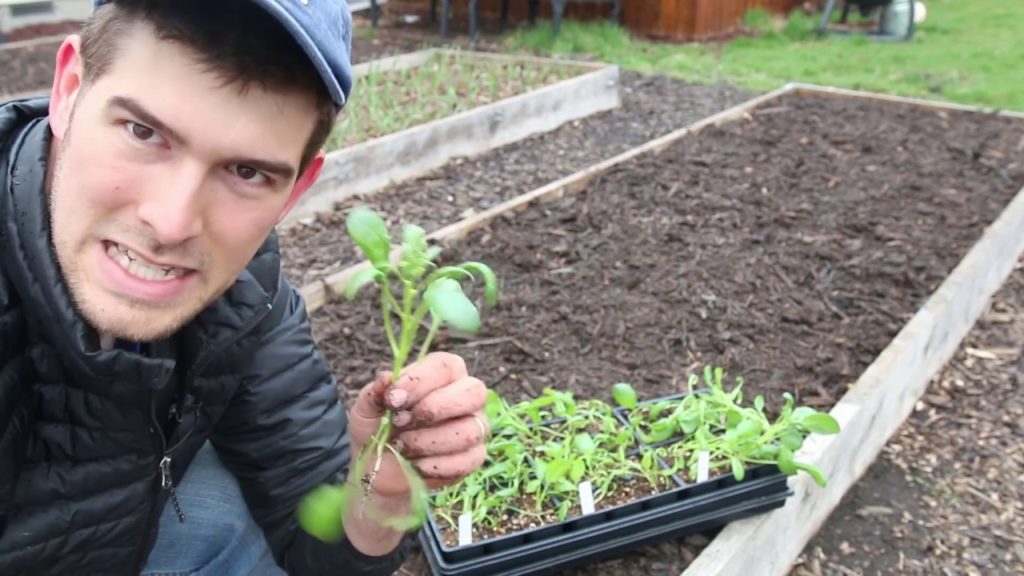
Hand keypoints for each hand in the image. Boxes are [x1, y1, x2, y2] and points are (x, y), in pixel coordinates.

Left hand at [348, 352, 488, 495]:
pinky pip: (467, 460)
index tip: (393, 399)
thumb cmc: (377, 428)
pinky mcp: (475, 457)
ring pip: (468, 431)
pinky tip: (416, 464)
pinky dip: (435, 465)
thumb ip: (375, 392)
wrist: (378, 469)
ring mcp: (476, 427)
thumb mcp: (367, 409)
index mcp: (445, 374)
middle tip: (400, 422)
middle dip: (433, 409)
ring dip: (428, 441)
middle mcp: (467, 396)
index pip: (446, 366)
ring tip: (402, 446)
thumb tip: (386, 378)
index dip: (420, 381)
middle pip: (473, 392)